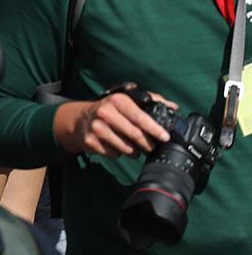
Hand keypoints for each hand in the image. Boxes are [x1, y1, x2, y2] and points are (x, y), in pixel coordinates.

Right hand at [55, 87, 172, 156]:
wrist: (80, 118)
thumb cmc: (110, 109)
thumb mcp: (127, 99)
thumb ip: (152, 100)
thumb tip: (173, 107)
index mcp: (117, 101)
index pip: (140, 117)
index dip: (155, 129)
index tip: (165, 137)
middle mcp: (105, 112)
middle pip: (135, 135)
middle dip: (147, 144)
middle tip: (151, 146)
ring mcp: (96, 128)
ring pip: (126, 148)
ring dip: (134, 150)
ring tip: (132, 145)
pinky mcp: (90, 141)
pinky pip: (114, 154)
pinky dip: (119, 153)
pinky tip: (116, 145)